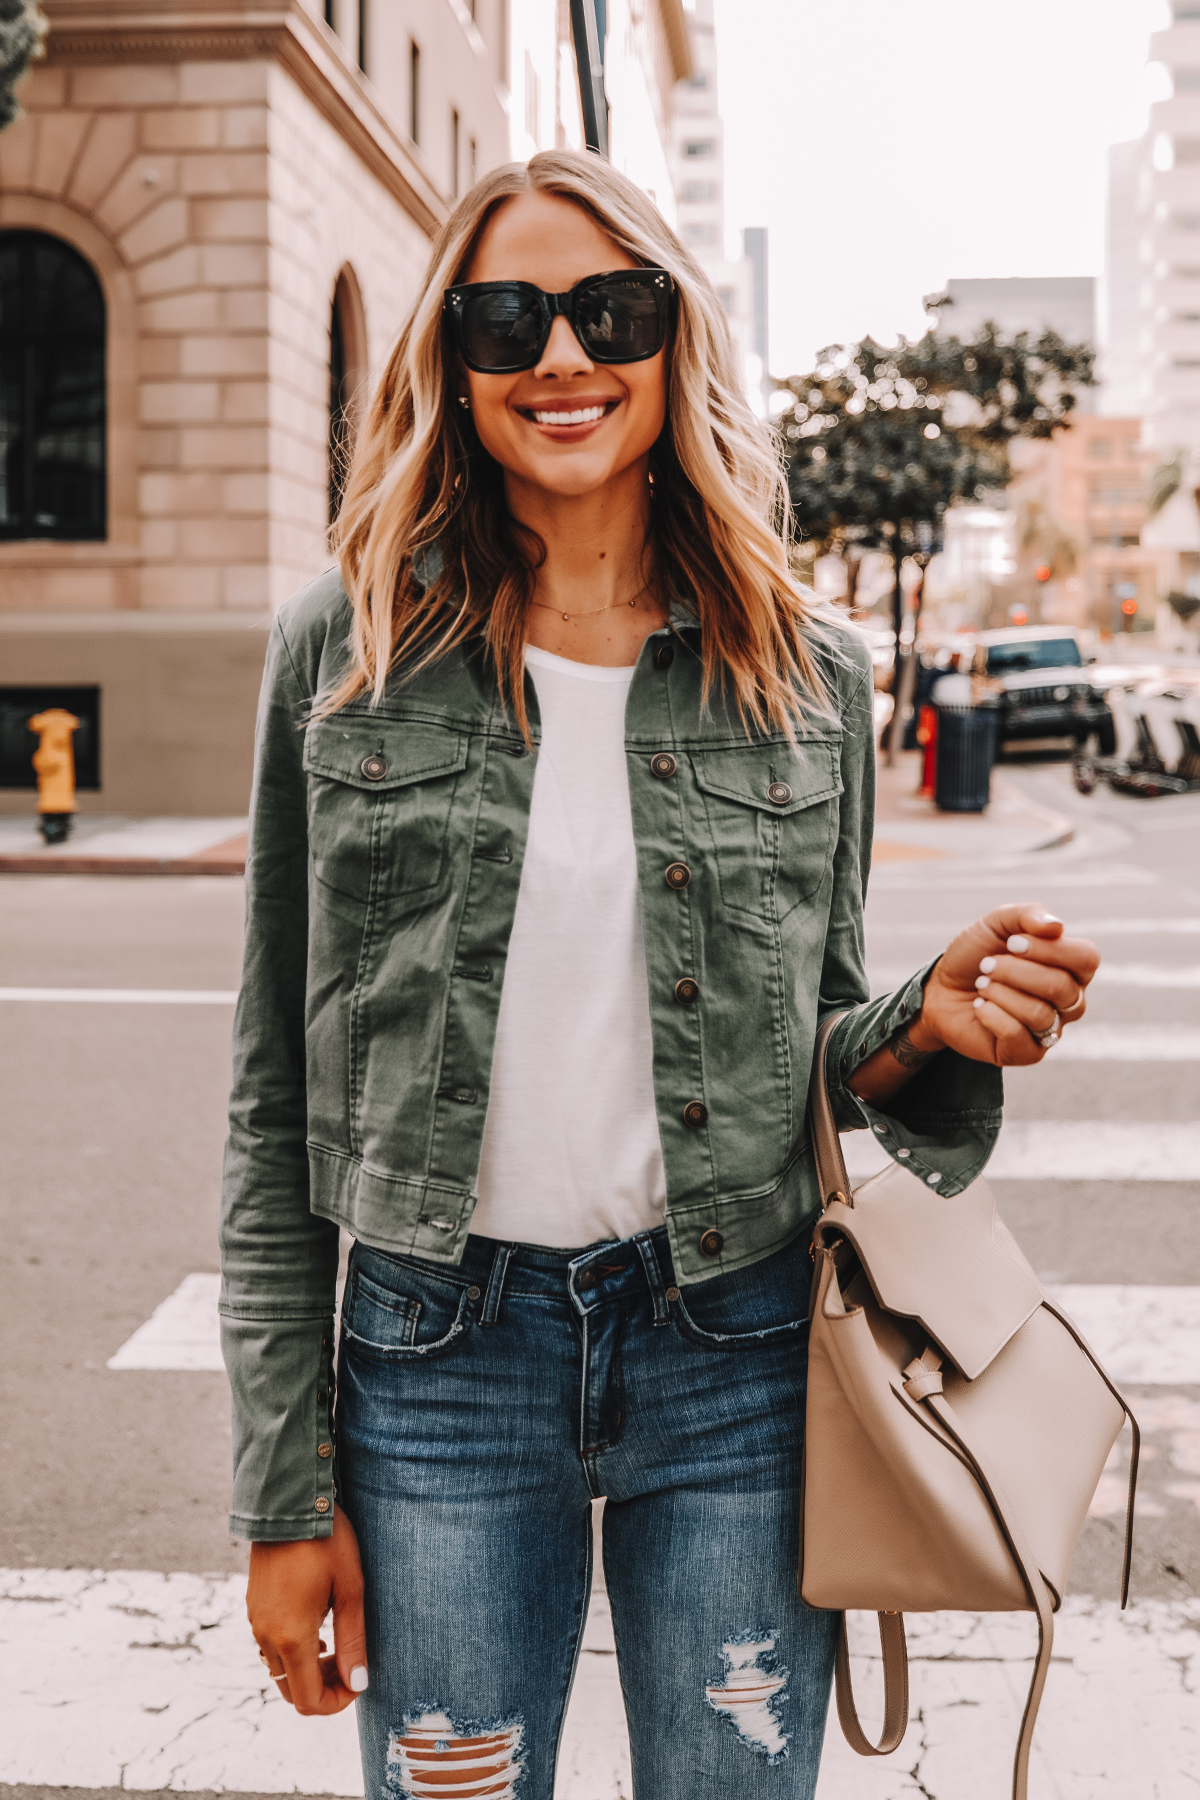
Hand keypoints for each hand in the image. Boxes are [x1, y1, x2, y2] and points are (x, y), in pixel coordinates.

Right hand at [247, 1505, 367, 1714]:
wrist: (289, 1503)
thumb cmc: (326, 1543)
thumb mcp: (350, 1590)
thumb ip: (353, 1642)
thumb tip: (357, 1684)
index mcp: (290, 1637)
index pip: (308, 1701)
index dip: (337, 1702)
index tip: (358, 1680)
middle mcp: (266, 1636)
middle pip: (290, 1691)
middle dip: (322, 1688)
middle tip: (348, 1663)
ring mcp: (255, 1621)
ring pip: (279, 1669)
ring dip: (306, 1669)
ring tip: (334, 1643)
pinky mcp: (253, 1606)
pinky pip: (269, 1645)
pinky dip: (292, 1649)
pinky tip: (315, 1624)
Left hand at [910, 902, 1098, 1067]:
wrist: (940, 989)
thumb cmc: (975, 955)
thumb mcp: (996, 924)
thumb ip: (1027, 915)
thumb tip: (1057, 927)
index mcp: (1071, 967)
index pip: (1086, 958)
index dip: (1050, 949)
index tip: (1012, 942)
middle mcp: (1069, 1000)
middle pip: (1061, 987)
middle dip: (1014, 971)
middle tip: (986, 965)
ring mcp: (1051, 1028)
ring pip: (1040, 1013)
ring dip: (1000, 992)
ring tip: (982, 985)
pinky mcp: (1027, 1052)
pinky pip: (1018, 1036)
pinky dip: (991, 1016)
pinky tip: (980, 1008)